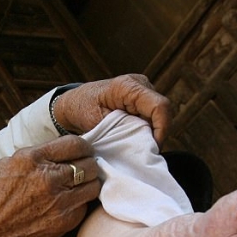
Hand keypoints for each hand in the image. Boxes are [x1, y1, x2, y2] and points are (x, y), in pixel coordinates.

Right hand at [0, 135, 100, 236]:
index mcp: (33, 159)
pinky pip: (85, 206)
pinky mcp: (65, 221)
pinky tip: (68, 204)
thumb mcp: (8, 164)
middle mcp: (49, 178)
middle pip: (89, 164)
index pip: (75, 144)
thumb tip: (59, 152)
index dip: (83, 147)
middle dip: (87, 165)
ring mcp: (60, 201)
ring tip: (78, 187)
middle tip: (82, 170)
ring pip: (93, 186)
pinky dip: (80, 204)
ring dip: (88, 184)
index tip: (83, 152)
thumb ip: (36, 155)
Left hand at [53, 74, 171, 145]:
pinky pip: (152, 117)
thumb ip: (120, 129)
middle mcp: (140, 84)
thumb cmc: (81, 109)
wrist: (74, 103)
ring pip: (159, 116)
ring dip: (151, 133)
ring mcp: (143, 90)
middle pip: (162, 113)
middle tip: (143, 152)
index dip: (161, 129)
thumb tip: (140, 143)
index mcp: (128, 87)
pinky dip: (146, 130)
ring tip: (136, 146)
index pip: (159, 106)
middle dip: (155, 134)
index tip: (153, 148)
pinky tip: (134, 139)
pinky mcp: (143, 99)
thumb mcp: (97, 122)